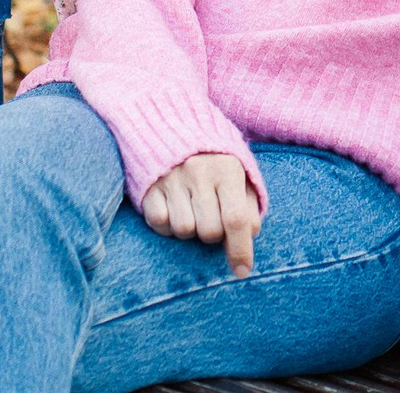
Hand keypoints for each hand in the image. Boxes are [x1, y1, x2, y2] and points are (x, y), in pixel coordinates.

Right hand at [141, 153, 262, 275]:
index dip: (240, 250)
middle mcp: (199, 173)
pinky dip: (168, 225)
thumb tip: (250, 236)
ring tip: (192, 210)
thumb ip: (248, 205)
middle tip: (212, 216)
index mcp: (227, 170)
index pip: (236, 219)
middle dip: (214, 234)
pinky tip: (174, 209)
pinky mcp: (149, 188)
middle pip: (209, 231)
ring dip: (191, 229)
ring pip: (184, 231)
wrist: (175, 128)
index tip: (242, 271)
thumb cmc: (216, 161)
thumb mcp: (240, 175)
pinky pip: (160, 224)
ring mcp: (172, 180)